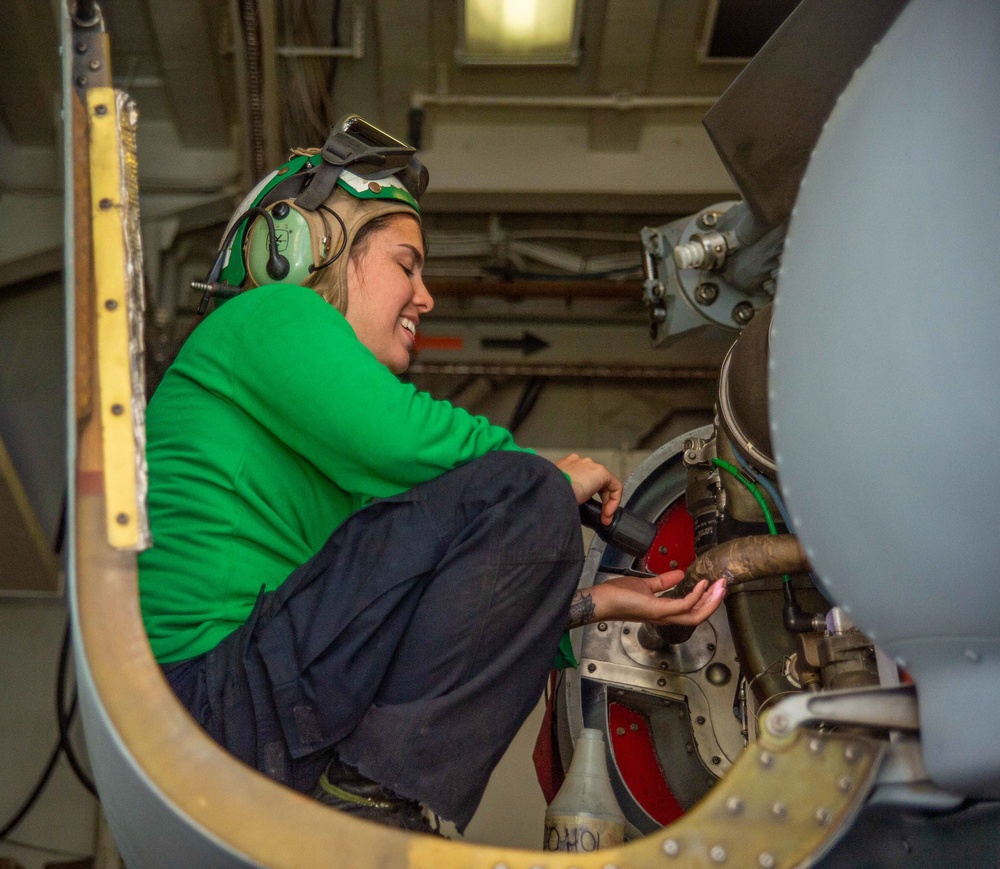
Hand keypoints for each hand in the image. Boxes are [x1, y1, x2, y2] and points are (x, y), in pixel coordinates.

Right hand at [555, 453, 622, 524]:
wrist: (550, 491)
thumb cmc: (548, 495)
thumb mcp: (556, 495)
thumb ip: (564, 496)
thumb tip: (568, 508)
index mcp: (564, 467)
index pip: (581, 479)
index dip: (586, 496)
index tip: (584, 509)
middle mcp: (578, 463)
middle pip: (595, 482)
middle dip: (599, 500)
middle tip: (598, 516)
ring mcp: (589, 466)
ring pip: (605, 484)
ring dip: (606, 502)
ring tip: (603, 516)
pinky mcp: (600, 472)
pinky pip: (615, 486)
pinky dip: (614, 500)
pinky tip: (607, 512)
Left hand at [565, 570, 725, 629]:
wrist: (601, 600)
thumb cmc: (618, 595)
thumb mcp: (646, 585)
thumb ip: (663, 581)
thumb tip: (680, 574)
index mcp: (664, 611)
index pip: (691, 610)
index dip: (706, 600)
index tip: (715, 586)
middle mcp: (666, 616)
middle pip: (698, 615)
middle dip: (714, 601)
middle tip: (725, 586)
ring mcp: (662, 615)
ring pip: (695, 614)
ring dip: (710, 600)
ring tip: (720, 586)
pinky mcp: (657, 610)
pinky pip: (683, 605)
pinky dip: (695, 595)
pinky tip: (701, 584)